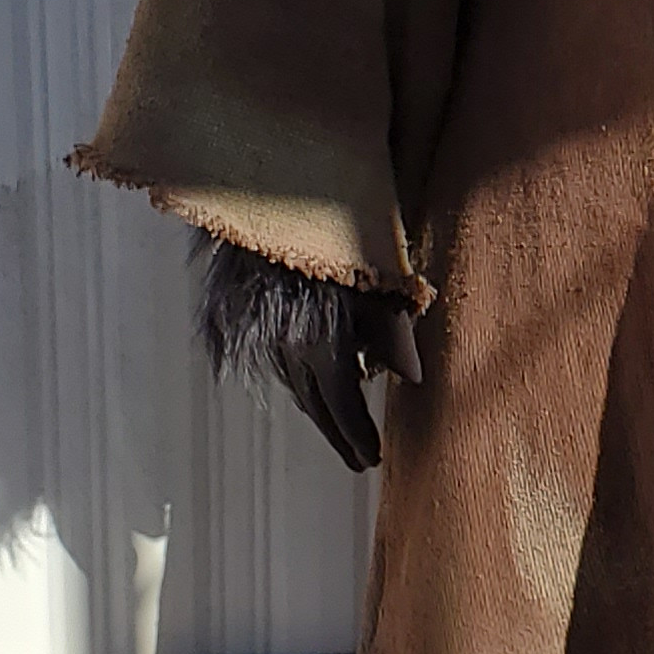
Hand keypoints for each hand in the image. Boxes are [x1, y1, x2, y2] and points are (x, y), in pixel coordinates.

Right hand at [194, 236, 423, 472]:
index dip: (357, 437)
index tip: (371, 460)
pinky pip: (277, 357)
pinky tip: (311, 375)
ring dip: (316, 404)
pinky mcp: (243, 315)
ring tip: (338, 422)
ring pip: (292, 381)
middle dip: (338, 434)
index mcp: (321, 345)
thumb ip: (395, 334)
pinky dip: (298, 374)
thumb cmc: (343, 230)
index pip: (342, 407)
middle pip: (313, 404)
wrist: (276, 192)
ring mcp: (259, 332)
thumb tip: (409, 377)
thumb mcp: (382, 282)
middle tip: (357, 458)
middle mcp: (285, 347)